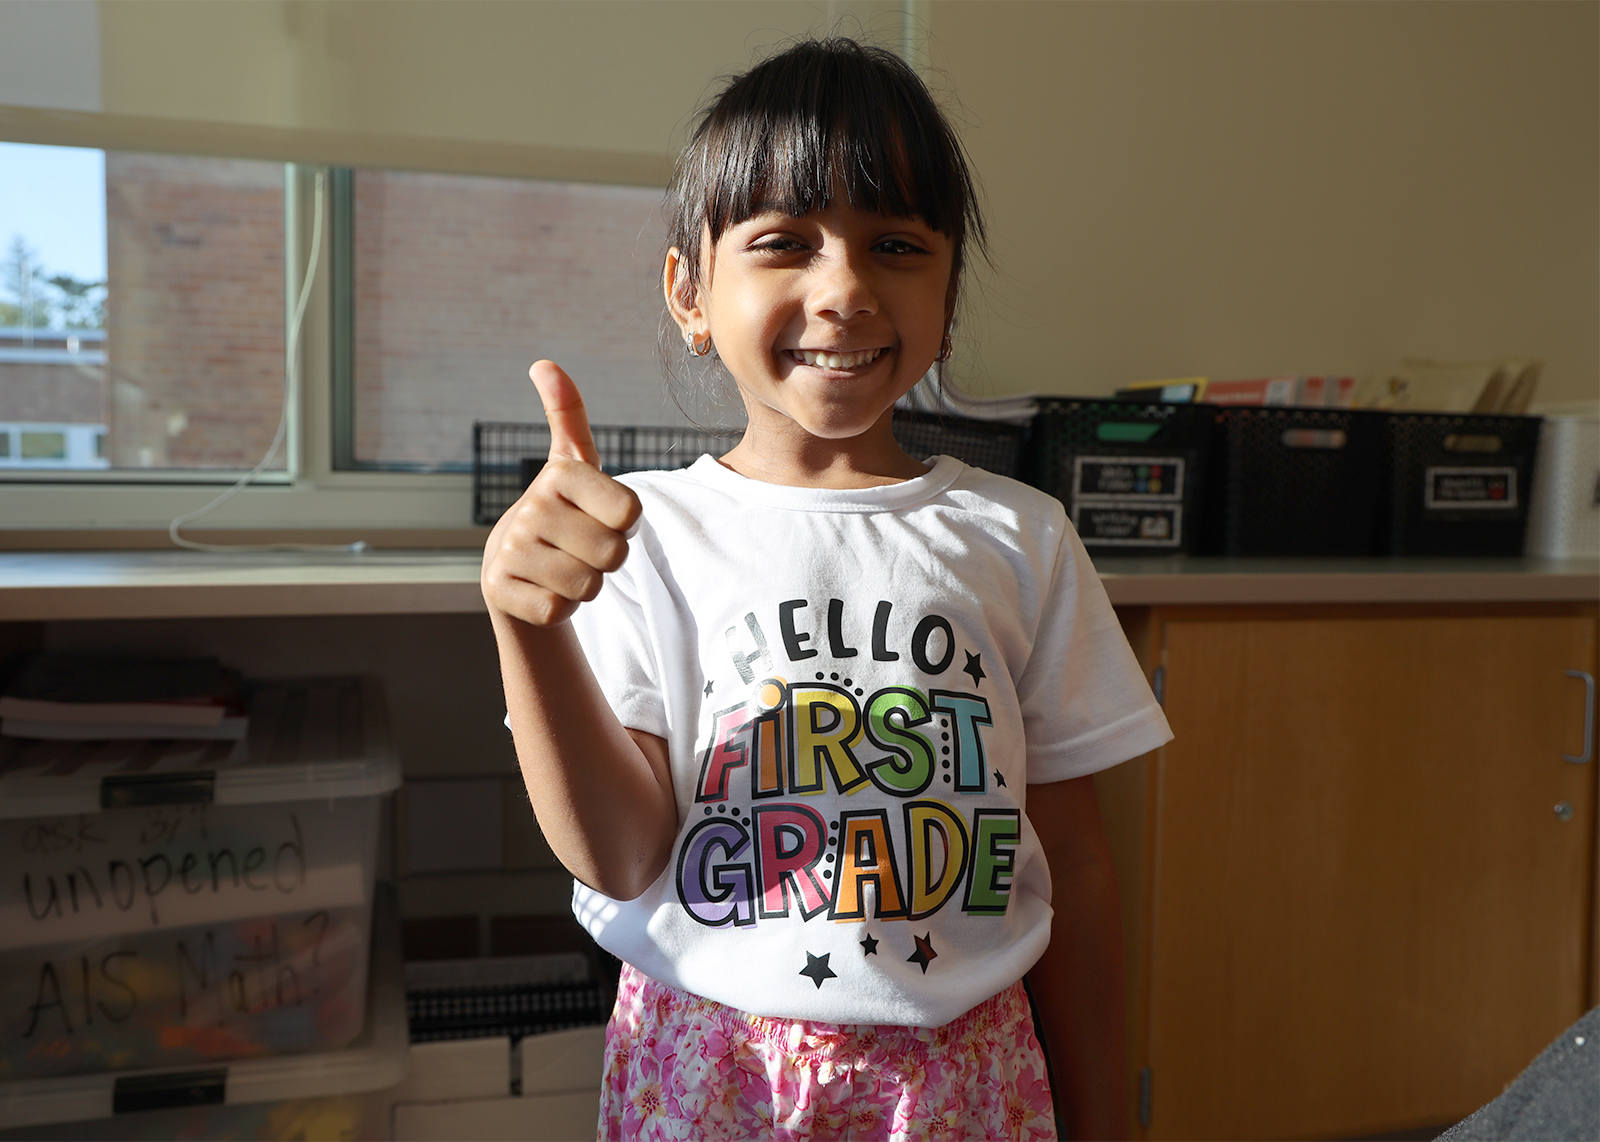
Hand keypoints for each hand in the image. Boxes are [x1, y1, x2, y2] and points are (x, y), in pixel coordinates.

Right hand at [481, 361, 642, 626]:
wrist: (513, 567)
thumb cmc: (563, 513)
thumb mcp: (574, 465)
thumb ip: (568, 415)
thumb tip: (543, 364)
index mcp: (562, 474)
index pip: (632, 514)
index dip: (627, 525)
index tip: (602, 517)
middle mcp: (532, 507)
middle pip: (615, 554)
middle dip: (608, 560)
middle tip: (582, 548)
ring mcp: (512, 549)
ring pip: (589, 586)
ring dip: (586, 586)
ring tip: (563, 567)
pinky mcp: (500, 589)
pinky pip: (559, 610)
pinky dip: (559, 608)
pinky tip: (543, 589)